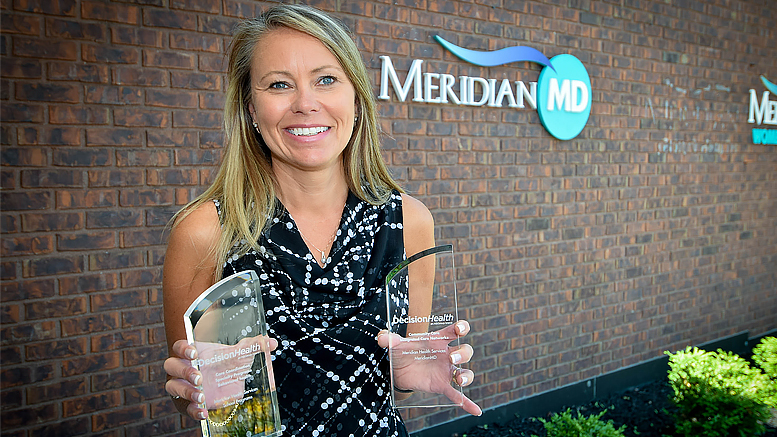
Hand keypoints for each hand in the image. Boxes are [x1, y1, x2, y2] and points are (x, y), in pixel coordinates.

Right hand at [164, 337, 278, 419]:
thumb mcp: (240, 356)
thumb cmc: (227, 364)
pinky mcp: (188, 403)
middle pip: (171, 366)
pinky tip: (203, 412)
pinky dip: (192, 410)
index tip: (195, 353)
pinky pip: (184, 407)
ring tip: (201, 396)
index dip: (183, 348)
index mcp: (193, 353)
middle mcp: (183, 368)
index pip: (178, 346)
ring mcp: (183, 386)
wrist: (226, 384)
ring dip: (186, 391)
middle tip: (199, 377)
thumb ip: (252, 347)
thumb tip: (271, 342)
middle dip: (184, 371)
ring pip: (172, 387)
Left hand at [376, 320, 481, 415]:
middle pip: (465, 351)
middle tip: (452, 357)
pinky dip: (467, 402)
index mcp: (438, 340)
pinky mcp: (442, 386)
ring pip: (465, 372)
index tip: (460, 329)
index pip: (455, 331)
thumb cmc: (402, 352)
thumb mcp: (395, 345)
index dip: (461, 328)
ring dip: (466, 375)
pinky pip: (457, 394)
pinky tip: (475, 410)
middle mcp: (447, 354)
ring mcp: (446, 371)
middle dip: (463, 353)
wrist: (398, 370)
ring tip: (459, 379)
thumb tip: (382, 337)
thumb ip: (389, 340)